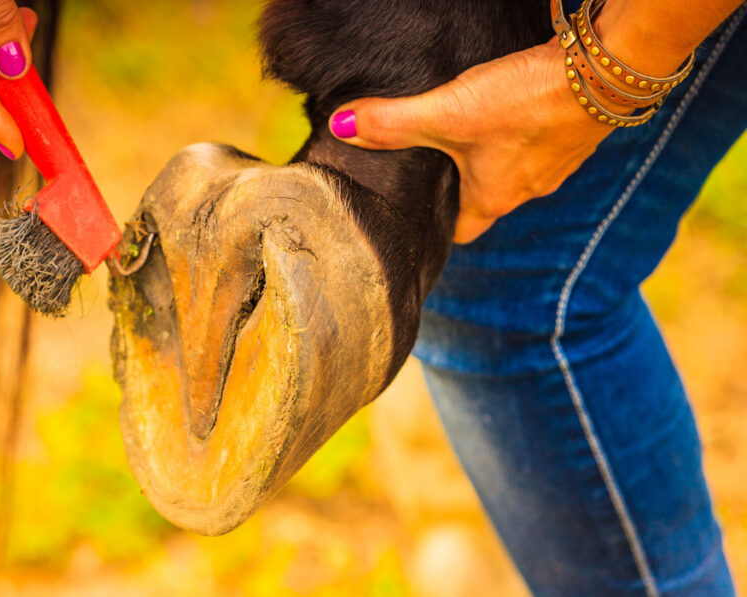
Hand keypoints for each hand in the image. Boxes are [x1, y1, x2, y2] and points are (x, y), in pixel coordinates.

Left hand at [329, 40, 616, 242]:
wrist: (606, 72)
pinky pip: (541, 141)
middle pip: (486, 197)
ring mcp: (557, 162)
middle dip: (459, 184)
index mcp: (494, 198)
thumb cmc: (526, 102)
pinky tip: (509, 105)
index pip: (461, 231)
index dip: (437, 225)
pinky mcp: (575, 131)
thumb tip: (340, 128)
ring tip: (463, 131)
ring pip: (515, 168)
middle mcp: (529, 188)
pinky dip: (522, 130)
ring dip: (491, 154)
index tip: (417, 212)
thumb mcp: (447, 113)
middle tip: (430, 165)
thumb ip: (392, 123)